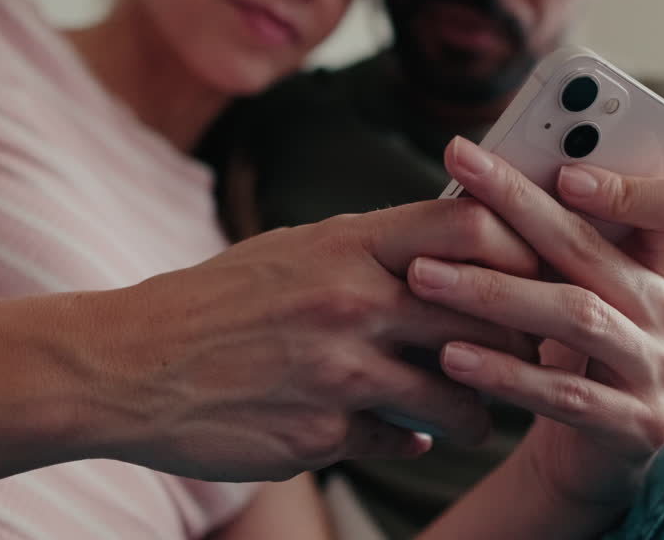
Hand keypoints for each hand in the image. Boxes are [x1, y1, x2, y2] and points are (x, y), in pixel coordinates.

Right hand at [77, 199, 540, 482]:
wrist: (127, 364)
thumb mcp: (298, 250)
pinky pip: (403, 439)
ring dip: (481, 408)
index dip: (521, 244)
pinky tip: (404, 430)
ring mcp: (339, 372)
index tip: (535, 267)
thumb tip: (459, 242)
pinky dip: (414, 437)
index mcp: (347, 242)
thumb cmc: (220, 300)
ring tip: (475, 409)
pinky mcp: (322, 434)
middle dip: (521, 337)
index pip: (471, 224)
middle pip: (487, 310)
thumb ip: (375, 247)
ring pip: (462, 394)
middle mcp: (351, 300)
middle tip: (528, 349)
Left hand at [409, 137, 663, 514]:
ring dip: (493, 293)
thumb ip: (542, 242)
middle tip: (460, 172)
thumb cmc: (560, 353)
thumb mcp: (560, 290)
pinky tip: (451, 355)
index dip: (632, 190)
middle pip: (594, 252)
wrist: (579, 455)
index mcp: (655, 266)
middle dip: (519, 206)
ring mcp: (657, 370)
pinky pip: (566, 394)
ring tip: (425, 276)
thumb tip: (474, 174)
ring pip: (576, 316)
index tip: (565, 172)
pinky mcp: (638, 426)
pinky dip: (505, 372)